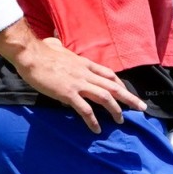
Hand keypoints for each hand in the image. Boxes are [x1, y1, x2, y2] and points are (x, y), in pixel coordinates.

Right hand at [7, 35, 145, 133]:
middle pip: (113, 86)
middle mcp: (86, 73)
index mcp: (85, 63)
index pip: (109, 74)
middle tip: (141, 107)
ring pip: (104, 97)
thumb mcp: (57, 46)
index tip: (127, 92)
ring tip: (121, 121)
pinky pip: (84, 109)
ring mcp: (79, 83)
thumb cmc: (42, 50)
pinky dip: (92, 120)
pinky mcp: (68, 93)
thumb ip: (60, 47)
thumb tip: (56, 43)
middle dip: (129, 97)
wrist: (31, 55)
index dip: (120, 84)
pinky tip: (96, 129)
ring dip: (115, 110)